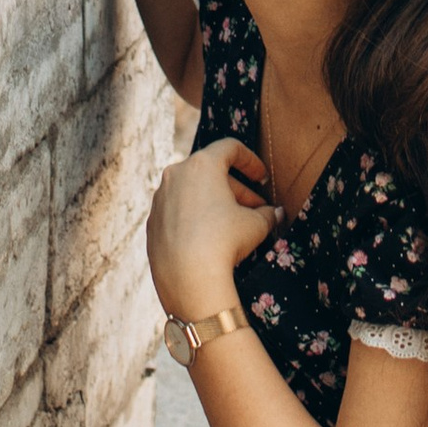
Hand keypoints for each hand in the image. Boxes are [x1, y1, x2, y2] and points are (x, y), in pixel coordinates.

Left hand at [147, 138, 277, 318]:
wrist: (189, 278)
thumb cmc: (225, 242)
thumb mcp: (256, 225)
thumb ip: (267, 214)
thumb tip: (275, 213)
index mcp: (201, 165)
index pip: (229, 148)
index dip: (250, 161)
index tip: (262, 178)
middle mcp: (175, 175)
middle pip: (210, 173)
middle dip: (236, 189)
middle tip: (255, 208)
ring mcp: (160, 200)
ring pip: (192, 193)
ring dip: (214, 204)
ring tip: (233, 225)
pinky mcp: (152, 224)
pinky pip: (177, 214)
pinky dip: (194, 219)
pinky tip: (209, 239)